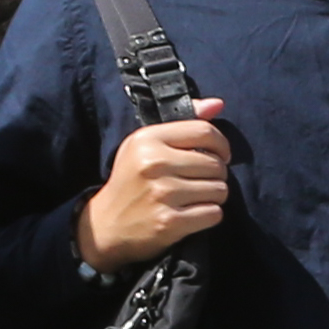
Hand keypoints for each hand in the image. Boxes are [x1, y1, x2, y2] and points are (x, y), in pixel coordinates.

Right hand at [76, 99, 230, 270]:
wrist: (106, 225)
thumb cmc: (131, 181)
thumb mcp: (146, 145)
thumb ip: (184, 122)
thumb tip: (218, 104)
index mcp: (148, 139)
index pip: (205, 131)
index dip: (221, 145)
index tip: (219, 156)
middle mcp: (154, 163)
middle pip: (216, 164)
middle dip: (216, 175)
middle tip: (200, 182)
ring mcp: (162, 194)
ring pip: (219, 190)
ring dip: (213, 196)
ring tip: (194, 198)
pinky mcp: (169, 222)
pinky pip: (213, 213)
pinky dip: (208, 215)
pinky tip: (192, 214)